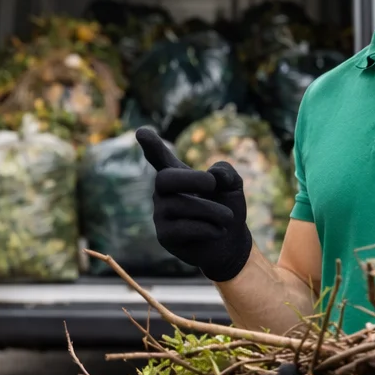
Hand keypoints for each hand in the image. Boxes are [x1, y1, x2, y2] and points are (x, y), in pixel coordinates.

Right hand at [135, 126, 253, 282]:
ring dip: (211, 210)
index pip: (159, 158)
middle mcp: (163, 193)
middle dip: (191, 179)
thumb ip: (226, 171)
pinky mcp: (164, 236)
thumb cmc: (227, 207)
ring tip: (227, 217)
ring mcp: (161, 215)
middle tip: (213, 184)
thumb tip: (213, 174)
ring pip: (180, 206)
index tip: (141, 132)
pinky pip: (183, 228)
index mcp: (177, 175)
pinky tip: (218, 231)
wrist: (230, 242)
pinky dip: (208, 228)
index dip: (151, 146)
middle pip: (164, 179)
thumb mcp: (233, 185)